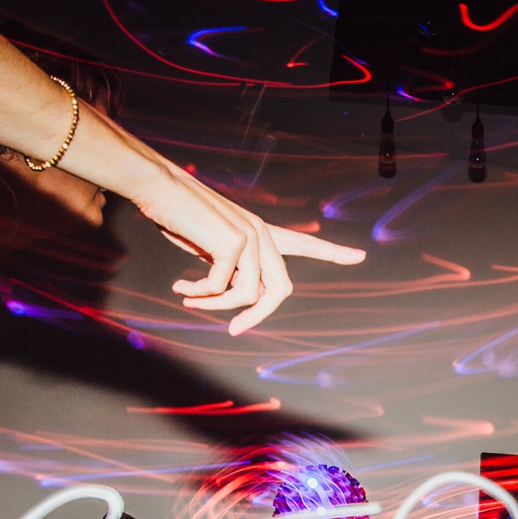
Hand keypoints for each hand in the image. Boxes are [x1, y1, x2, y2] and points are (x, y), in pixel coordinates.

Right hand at [131, 162, 364, 334]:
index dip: (332, 252)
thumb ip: (227, 266)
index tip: (360, 256)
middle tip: (234, 330)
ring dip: (214, 304)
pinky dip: (200, 294)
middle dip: (257, 316)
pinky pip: (221, 288)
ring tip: (187, 298)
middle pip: (280, 290)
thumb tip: (231, 296)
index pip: (304, 243)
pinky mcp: (233, 242)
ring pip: (247, 295)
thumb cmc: (177, 214)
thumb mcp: (208, 244)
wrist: (157, 187)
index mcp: (260, 232)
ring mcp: (250, 237)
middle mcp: (261, 233)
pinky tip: (181, 287)